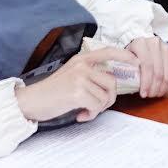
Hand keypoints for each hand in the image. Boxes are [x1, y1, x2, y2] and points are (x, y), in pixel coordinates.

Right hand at [14, 47, 136, 123]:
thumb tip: (112, 84)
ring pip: (106, 96)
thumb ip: (89, 75)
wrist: (30, 101)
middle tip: (95, 107)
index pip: (108, 51)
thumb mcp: (71, 75)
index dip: (125, 56)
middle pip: (112, 83)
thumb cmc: (52, 92)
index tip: (136, 62)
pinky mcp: (77, 92)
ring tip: (84, 110)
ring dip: (98, 108)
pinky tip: (79, 115)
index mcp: (81, 59)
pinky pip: (97, 106)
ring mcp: (80, 78)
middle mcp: (82, 66)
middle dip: (108, 99)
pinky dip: (91, 114)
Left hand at [126, 37, 167, 97]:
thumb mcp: (124, 59)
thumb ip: (127, 68)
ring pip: (167, 73)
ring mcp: (165, 47)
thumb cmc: (131, 54)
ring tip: (156, 94)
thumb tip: (131, 85)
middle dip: (155, 87)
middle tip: (150, 95)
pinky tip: (165, 89)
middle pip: (158, 71)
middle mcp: (155, 43)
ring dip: (163, 87)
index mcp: (140, 43)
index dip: (146, 82)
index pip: (147, 65)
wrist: (141, 44)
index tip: (143, 94)